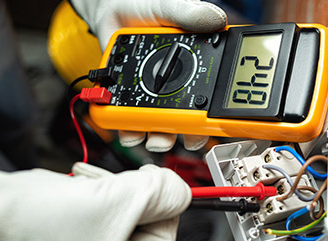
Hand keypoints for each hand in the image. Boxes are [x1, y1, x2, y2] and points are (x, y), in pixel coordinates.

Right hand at [0, 154, 190, 240]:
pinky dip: (90, 192)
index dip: (165, 204)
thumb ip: (158, 194)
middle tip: (123, 178)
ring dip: (108, 188)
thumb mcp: (114, 202)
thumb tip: (179, 190)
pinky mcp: (66, 237)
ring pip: (116, 213)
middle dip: (132, 193)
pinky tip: (74, 185)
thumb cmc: (31, 224)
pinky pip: (93, 211)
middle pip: (139, 224)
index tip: (160, 181)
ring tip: (87, 182)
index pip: (163, 239)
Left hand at [71, 0, 226, 151]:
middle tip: (189, 139)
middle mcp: (178, 84)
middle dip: (190, 133)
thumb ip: (189, 13)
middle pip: (191, 117)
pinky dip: (131, 130)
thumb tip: (216, 19)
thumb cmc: (142, 7)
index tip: (218, 122)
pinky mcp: (131, 98)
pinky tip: (130, 131)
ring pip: (163, 125)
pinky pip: (132, 121)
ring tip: (154, 139)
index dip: (218, 110)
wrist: (109, 10)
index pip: (214, 91)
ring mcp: (154, 93)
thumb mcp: (169, 7)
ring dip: (161, 137)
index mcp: (195, 64)